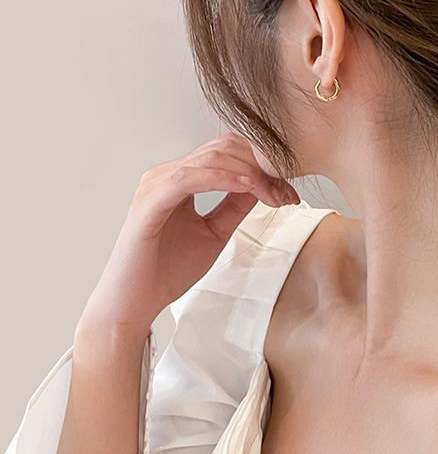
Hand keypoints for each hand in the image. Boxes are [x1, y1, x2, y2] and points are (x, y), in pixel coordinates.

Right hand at [78, 132, 299, 334]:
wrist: (134, 304)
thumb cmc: (166, 271)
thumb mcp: (215, 233)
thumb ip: (236, 206)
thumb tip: (263, 186)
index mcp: (180, 179)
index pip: (227, 153)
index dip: (261, 165)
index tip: (287, 190)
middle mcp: (166, 174)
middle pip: (223, 149)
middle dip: (261, 168)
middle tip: (286, 193)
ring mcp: (155, 185)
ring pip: (211, 158)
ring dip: (249, 173)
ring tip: (273, 194)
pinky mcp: (149, 202)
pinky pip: (190, 177)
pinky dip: (223, 178)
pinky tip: (247, 187)